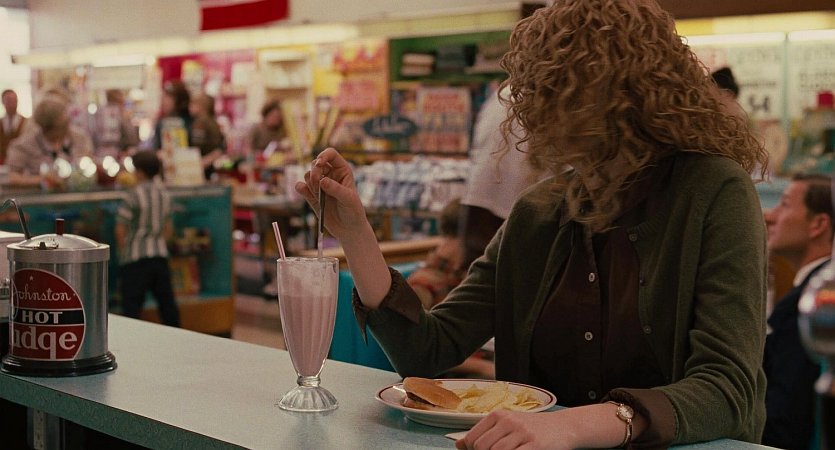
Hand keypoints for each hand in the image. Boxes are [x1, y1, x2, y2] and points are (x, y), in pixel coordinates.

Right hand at [294, 148, 367, 240]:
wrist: (348, 229)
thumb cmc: (353, 211)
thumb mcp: (349, 199)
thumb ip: (336, 189)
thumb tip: (322, 181)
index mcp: (342, 170)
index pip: (330, 154)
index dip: (323, 155)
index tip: (319, 163)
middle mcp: (330, 175)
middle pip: (315, 163)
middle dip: (315, 173)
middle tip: (319, 186)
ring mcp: (320, 185)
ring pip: (307, 175)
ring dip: (310, 184)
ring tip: (319, 197)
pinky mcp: (311, 196)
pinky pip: (300, 186)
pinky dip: (301, 189)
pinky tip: (307, 195)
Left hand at [455, 410, 578, 449]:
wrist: (563, 427)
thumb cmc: (533, 428)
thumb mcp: (508, 424)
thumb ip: (485, 432)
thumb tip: (459, 445)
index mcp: (499, 415)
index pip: (472, 438)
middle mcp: (509, 421)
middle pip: (482, 447)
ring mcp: (522, 433)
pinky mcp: (535, 445)